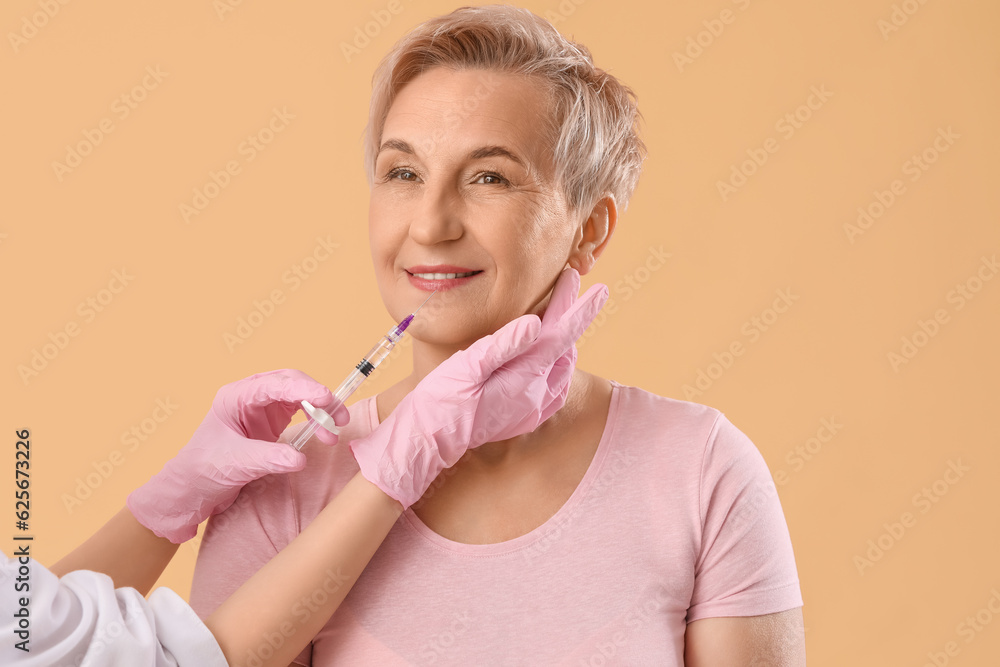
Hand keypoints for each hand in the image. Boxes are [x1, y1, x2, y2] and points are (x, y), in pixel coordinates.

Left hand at [127, 369, 349, 542]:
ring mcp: (261, 408)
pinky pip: (300, 412)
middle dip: (318, 398)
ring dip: (320, 410)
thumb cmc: (203, 470)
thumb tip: (300, 458)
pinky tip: (322, 434)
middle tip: (338, 418)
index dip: (303, 389)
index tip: (325, 398)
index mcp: (235, 397)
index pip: (275, 384)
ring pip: (299, 396)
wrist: (192, 488)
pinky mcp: (271, 422)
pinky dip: (315, 420)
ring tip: (333, 433)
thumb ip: (268, 458)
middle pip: (292, 384)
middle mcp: (250, 397)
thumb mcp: (236, 464)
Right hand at [349, 268, 607, 508]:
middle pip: (564, 346)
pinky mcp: (524, 418)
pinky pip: (555, 387)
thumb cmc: (440, 400)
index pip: (561, 336)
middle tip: (572, 281)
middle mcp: (536, 396)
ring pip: (562, 367)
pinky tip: (552, 354)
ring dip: (565, 337)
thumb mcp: (466, 367)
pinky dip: (558, 363)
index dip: (578, 308)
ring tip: (563, 309)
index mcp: (523, 378)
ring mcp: (532, 410)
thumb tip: (535, 323)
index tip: (598, 288)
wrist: (428, 441)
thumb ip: (503, 345)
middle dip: (570, 312)